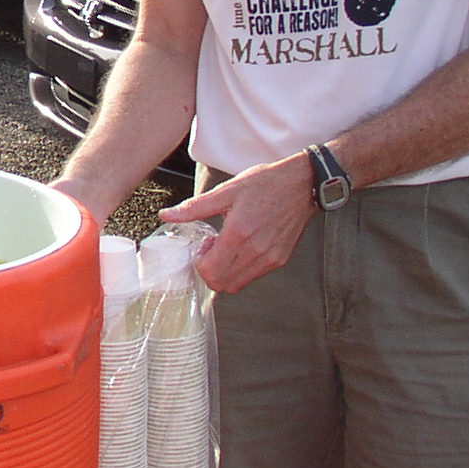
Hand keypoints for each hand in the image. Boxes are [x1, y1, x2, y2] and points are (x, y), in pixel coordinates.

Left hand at [160, 152, 315, 293]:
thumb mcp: (226, 191)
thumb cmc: (265, 183)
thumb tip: (166, 215)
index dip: (199, 264)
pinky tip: (242, 246)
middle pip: (222, 284)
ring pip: (237, 284)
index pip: (210, 273)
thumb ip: (194, 208)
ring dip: (226, 272)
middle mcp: (256, 251)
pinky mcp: (280, 260)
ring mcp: (270, 258)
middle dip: (209, 271)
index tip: (203, 246)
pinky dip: (241, 269)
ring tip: (227, 246)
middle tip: (211, 248)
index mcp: (239, 234)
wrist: (303, 184)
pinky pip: (253, 276)